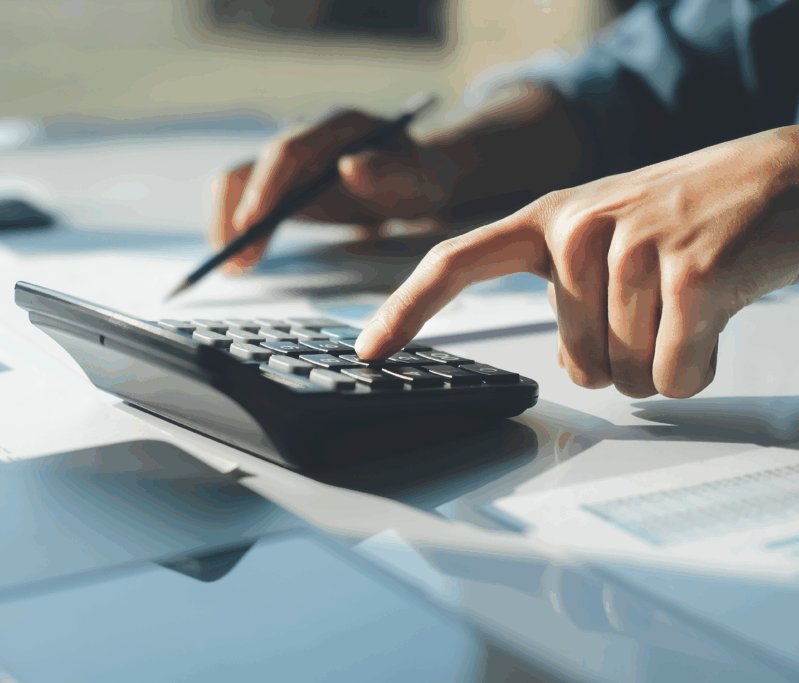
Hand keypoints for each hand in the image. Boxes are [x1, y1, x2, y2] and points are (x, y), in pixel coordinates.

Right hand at [210, 110, 459, 272]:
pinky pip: (248, 204)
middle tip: (235, 259)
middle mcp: (305, 137)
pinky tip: (242, 263)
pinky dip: (240, 232)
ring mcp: (290, 162)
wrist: (415, 177)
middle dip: (238, 214)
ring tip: (235, 268)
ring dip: (230, 225)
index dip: (267, 184)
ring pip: (240, 186)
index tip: (252, 220)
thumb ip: (391, 173)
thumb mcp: (418, 178)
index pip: (289, 149)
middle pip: (253, 168)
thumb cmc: (419, 177)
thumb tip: (349, 167)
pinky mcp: (282, 186)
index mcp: (338, 127)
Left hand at [354, 127, 798, 397]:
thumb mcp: (614, 242)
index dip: (405, 310)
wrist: (790, 179)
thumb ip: (570, 295)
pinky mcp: (690, 274)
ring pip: (626, 374)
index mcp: (549, 218)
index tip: (369, 351)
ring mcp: (633, 246)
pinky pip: (673, 375)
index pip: (454, 262)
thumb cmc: (697, 214)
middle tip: (662, 307)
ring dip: (664, 358)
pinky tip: (715, 317)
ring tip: (691, 302)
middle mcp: (579, 228)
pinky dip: (698, 367)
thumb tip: (565, 363)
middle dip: (622, 358)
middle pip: (573, 361)